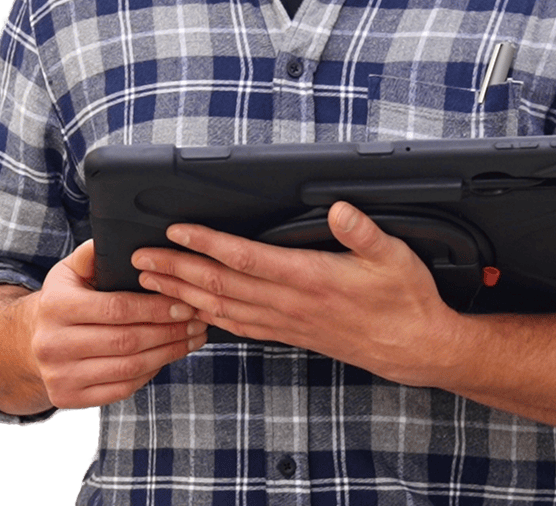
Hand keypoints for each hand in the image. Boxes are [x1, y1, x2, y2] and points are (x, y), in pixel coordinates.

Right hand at [28, 239, 207, 408]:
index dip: (155, 307)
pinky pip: (120, 389)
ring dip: (166, 354)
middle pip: (125, 340)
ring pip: (127, 368)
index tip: (184, 303)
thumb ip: (93, 254)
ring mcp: (59, 376)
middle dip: (168, 331)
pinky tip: (166, 358)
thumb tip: (120, 239)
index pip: (116, 308)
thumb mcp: (70, 270)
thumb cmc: (64, 298)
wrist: (30, 341)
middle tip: (197, 321)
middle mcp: (52, 344)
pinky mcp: (67, 399)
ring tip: (191, 339)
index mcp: (55, 306)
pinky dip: (149, 374)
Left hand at [132, 202, 462, 385]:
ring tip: (151, 282)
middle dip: (177, 269)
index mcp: (310, 277)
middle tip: (140, 258)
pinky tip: (192, 312)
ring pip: (223, 309)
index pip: (246, 259)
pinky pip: (240, 327)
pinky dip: (209, 318)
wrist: (415, 347)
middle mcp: (291, 303)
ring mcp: (287, 322)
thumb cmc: (405, 298)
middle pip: (221, 285)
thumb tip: (340, 208)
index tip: (177, 230)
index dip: (207, 243)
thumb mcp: (394, 254)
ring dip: (183, 294)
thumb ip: (362, 231)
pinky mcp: (291, 333)